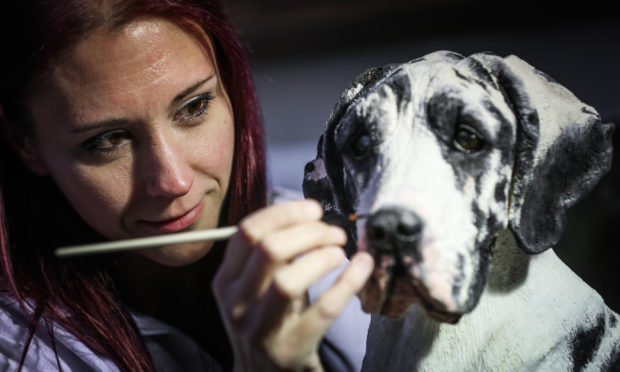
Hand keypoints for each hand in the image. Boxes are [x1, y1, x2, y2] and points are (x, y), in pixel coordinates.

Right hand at [212, 199, 373, 371]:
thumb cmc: (268, 319)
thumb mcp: (257, 286)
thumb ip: (272, 253)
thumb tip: (308, 213)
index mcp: (226, 280)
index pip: (247, 231)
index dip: (284, 212)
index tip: (313, 208)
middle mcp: (236, 303)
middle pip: (269, 250)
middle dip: (309, 231)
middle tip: (335, 232)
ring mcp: (259, 329)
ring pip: (288, 281)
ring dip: (322, 257)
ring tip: (341, 252)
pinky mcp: (290, 349)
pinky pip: (324, 310)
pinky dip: (348, 283)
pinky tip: (362, 266)